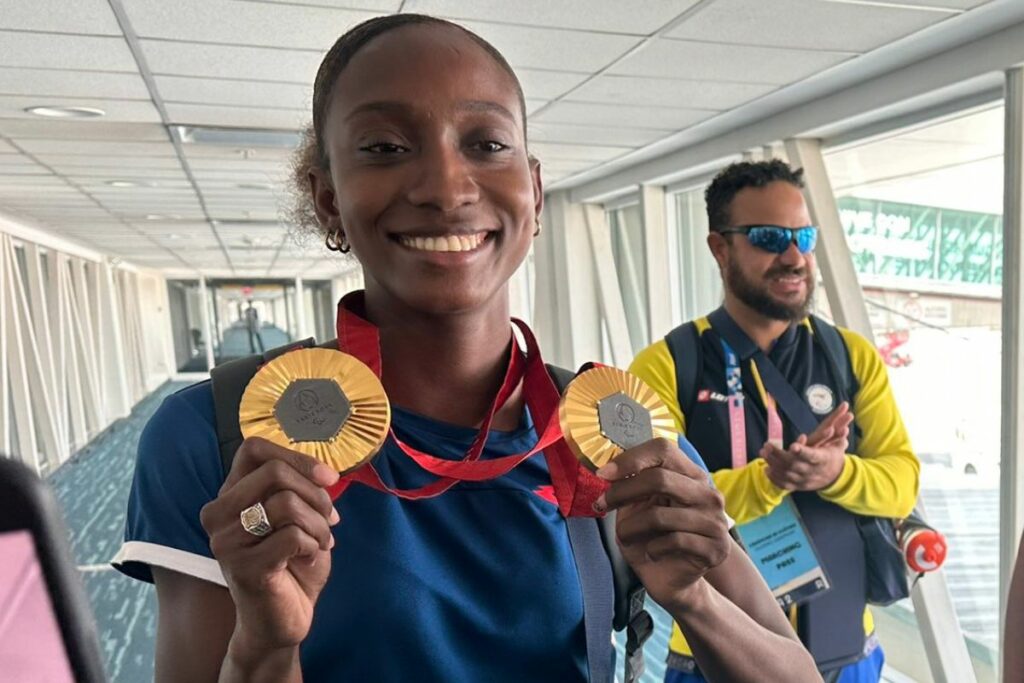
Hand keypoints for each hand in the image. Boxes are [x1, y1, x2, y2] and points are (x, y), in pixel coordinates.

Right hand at [199, 438, 340, 652]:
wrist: (281, 620)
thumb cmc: (291, 563)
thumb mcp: (297, 516)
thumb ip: (300, 488)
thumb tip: (324, 472)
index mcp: (230, 495)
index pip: (253, 449)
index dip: (296, 456)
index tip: (327, 478)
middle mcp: (218, 514)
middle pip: (274, 471)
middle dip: (315, 493)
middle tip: (329, 518)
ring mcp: (226, 542)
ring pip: (286, 503)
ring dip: (319, 523)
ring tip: (321, 541)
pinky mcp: (243, 568)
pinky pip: (292, 536)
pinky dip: (313, 545)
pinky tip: (308, 558)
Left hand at [595, 438, 730, 612]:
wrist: (672, 580)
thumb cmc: (651, 539)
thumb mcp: (636, 507)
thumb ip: (630, 485)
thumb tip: (608, 469)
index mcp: (690, 476)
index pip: (663, 449)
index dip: (631, 459)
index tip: (603, 473)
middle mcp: (708, 494)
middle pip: (659, 479)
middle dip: (622, 492)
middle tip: (602, 503)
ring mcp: (716, 521)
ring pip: (659, 516)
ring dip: (630, 528)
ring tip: (625, 536)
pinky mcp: (715, 549)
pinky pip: (673, 541)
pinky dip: (652, 548)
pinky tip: (652, 552)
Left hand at [762, 403, 852, 490]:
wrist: (834, 478)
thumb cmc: (833, 456)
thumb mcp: (837, 443)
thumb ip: (838, 428)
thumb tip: (846, 410)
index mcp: (823, 459)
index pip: (812, 456)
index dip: (803, 452)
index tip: (792, 445)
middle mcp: (813, 471)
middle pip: (794, 464)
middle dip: (779, 455)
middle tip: (767, 445)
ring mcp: (805, 480)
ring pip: (786, 474)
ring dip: (773, 463)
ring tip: (763, 452)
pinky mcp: (799, 486)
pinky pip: (784, 484)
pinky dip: (775, 477)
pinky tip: (766, 468)